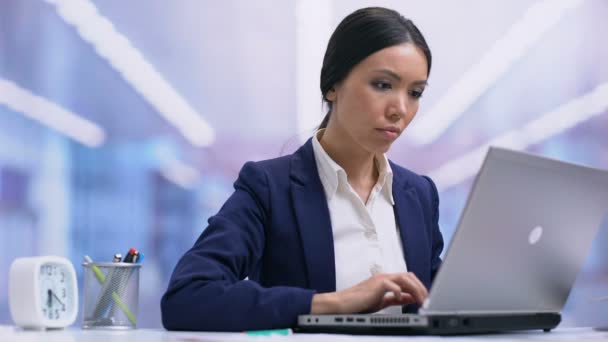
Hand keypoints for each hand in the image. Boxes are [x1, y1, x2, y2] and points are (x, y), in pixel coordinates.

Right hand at [310, 272, 427, 313]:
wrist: (343, 304)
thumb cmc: (359, 303)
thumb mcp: (382, 301)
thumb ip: (396, 298)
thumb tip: (410, 298)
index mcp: (387, 280)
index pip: (408, 280)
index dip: (419, 288)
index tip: (425, 299)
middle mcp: (385, 277)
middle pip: (409, 276)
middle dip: (420, 287)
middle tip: (426, 300)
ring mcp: (381, 279)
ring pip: (404, 278)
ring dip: (415, 289)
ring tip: (420, 300)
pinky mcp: (376, 284)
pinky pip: (393, 285)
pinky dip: (399, 292)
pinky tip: (401, 299)